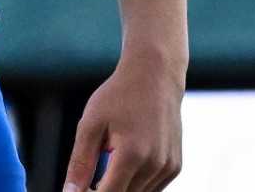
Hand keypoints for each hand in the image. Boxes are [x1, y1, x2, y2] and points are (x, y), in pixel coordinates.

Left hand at [61, 54, 183, 191]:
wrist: (156, 74)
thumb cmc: (119, 95)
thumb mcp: (91, 124)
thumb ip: (80, 163)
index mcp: (132, 154)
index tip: (80, 190)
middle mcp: (154, 164)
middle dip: (103, 191)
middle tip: (91, 178)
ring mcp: (168, 166)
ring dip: (121, 187)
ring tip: (110, 161)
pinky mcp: (174, 166)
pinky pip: (150, 188)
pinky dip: (135, 183)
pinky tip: (126, 162)